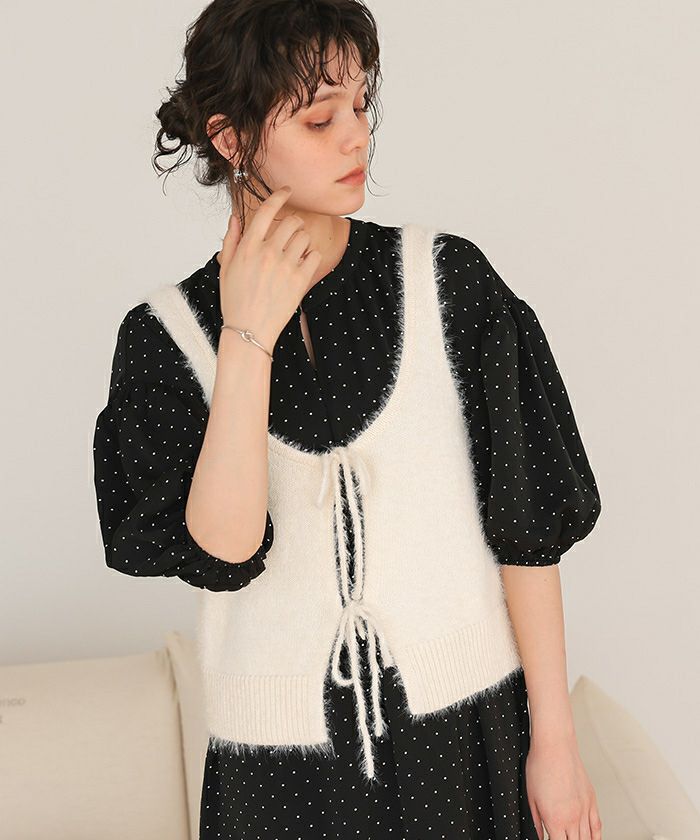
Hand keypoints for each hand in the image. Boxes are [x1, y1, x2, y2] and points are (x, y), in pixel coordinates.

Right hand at [217, 187, 322, 349]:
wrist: (249, 330)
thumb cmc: (235, 300)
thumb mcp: (226, 267)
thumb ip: (231, 239)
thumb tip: (235, 217)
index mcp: (248, 247)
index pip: (266, 211)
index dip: (279, 196)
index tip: (287, 191)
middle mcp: (267, 253)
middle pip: (292, 222)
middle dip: (294, 224)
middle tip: (291, 234)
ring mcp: (285, 267)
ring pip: (305, 238)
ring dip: (302, 242)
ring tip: (294, 254)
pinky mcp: (300, 281)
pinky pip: (315, 256)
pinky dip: (311, 257)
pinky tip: (302, 266)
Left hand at [525, 735, 602, 838]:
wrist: (555, 746)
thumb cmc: (540, 766)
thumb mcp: (530, 797)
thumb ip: (536, 822)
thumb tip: (538, 834)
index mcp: (555, 819)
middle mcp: (573, 818)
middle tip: (560, 837)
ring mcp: (585, 809)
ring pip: (588, 838)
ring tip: (573, 839)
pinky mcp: (591, 800)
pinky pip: (597, 826)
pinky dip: (595, 837)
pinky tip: (591, 839)